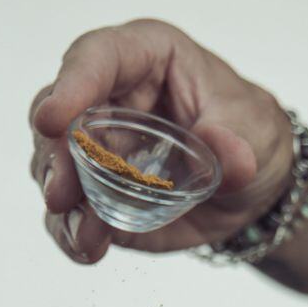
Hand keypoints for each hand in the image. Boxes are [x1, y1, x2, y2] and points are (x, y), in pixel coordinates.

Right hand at [29, 19, 292, 263]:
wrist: (254, 187)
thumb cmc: (249, 133)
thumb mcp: (254, 129)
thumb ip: (238, 141)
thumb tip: (227, 155)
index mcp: (145, 59)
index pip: (98, 57)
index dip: (71, 84)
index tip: (52, 119)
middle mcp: (109, 97)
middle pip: (60, 117)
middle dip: (55, 158)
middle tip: (63, 195)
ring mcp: (96, 148)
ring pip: (54, 167)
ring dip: (63, 204)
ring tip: (87, 235)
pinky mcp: (96, 192)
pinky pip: (69, 212)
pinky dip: (72, 233)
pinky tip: (87, 249)